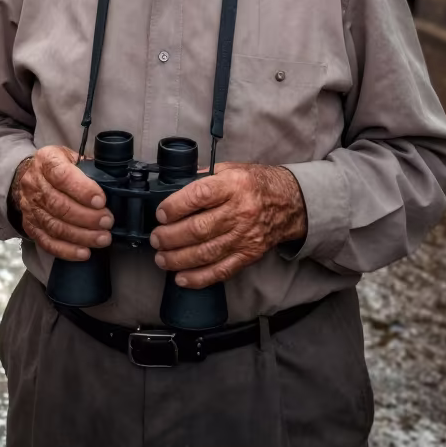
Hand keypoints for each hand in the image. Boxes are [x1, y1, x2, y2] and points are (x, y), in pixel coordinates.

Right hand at [9, 145, 114, 262]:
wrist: (29, 175)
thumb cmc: (58, 166)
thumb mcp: (72, 156)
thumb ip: (89, 168)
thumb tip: (113, 184)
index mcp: (47, 161)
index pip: (62, 175)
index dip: (83, 190)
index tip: (101, 201)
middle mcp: (34, 184)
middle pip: (59, 205)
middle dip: (87, 217)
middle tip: (107, 222)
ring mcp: (30, 207)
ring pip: (54, 226)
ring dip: (81, 235)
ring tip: (102, 238)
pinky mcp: (30, 225)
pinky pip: (47, 242)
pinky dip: (66, 250)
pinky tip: (84, 252)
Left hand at [150, 163, 306, 288]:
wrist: (290, 203)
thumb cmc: (256, 183)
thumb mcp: (231, 169)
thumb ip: (204, 177)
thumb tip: (174, 185)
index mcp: (234, 185)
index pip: (200, 196)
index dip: (176, 206)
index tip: (161, 213)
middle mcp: (240, 211)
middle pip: (199, 228)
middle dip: (171, 237)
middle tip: (156, 238)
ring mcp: (245, 236)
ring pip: (206, 253)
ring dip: (179, 259)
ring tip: (162, 258)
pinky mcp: (249, 255)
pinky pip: (222, 270)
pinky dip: (199, 277)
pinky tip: (181, 277)